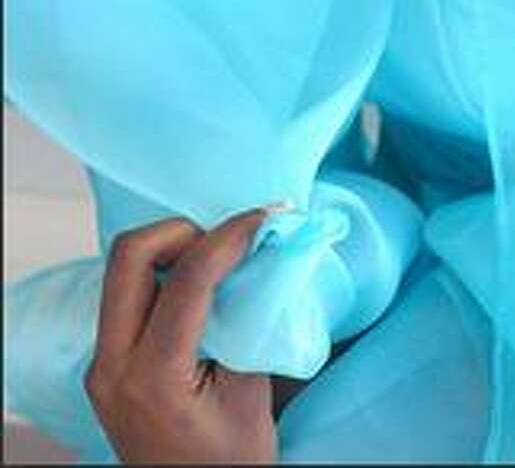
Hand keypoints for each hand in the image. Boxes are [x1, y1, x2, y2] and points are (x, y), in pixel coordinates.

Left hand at [84, 206, 279, 464]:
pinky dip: (162, 272)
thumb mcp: (252, 391)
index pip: (186, 278)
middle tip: (227, 240)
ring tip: (217, 259)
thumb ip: (251, 320)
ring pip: (122, 269)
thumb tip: (262, 256)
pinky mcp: (107, 363)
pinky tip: (198, 283)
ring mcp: (102, 366)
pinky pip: (126, 294)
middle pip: (129, 256)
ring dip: (170, 248)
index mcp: (151, 378)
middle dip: (183, 230)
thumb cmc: (231, 462)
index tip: (264, 219)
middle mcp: (112, 367)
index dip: (229, 236)